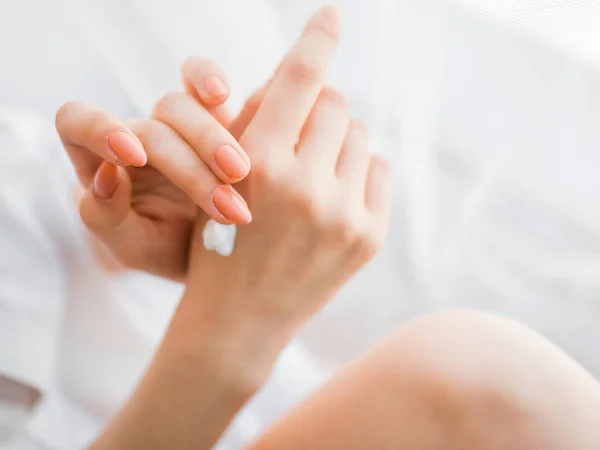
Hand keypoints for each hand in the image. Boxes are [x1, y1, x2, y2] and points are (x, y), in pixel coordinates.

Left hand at [55, 59, 251, 280]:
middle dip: (189, 167)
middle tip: (225, 206)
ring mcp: (173, 123)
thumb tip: (105, 175)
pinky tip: (223, 93)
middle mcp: (134, 135)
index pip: (76, 121)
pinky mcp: (210, 114)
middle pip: (151, 127)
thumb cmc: (166, 250)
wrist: (215, 252)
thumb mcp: (133, 247)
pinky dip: (208, 78)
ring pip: (183, 107)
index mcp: (99, 162)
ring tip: (240, 176)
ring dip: (213, 141)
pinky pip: (202, 80)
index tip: (135, 157)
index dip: (98, 129)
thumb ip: (105, 217)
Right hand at [184, 7, 390, 337]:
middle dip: (317, 108)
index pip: (298, 79)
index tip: (332, 13)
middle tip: (300, 132)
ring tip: (312, 171)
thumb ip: (259, 121)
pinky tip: (332, 194)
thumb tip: (311, 75)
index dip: (316, 39)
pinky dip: (356, 169)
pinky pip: (377, 167)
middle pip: (336, 101)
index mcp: (257, 163)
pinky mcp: (369, 236)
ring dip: (337, 140)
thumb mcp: (220, 174)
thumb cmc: (218, 238)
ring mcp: (343, 214)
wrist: (239, 318)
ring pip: (360, 134)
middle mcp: (304, 187)